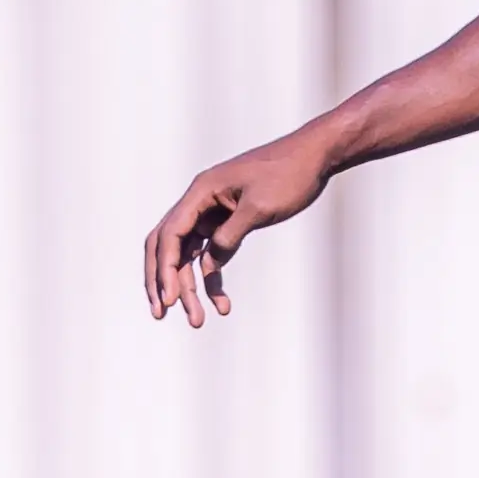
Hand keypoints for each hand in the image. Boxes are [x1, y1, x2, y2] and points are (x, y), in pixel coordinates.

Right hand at [143, 132, 331, 326]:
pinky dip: (213, 278)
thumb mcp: (259, 207)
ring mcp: (213, 212)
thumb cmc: (289, 174)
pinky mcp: (228, 221)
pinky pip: (212, 254)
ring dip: (189, 287)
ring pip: (189, 255)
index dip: (164, 269)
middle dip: (163, 280)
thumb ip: (230, 236)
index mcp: (201, 191)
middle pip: (168, 246)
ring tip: (197, 321)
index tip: (169, 300)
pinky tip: (222, 304)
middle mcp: (200, 201)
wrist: (315, 156)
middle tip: (163, 314)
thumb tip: (209, 264)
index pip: (169, 235)